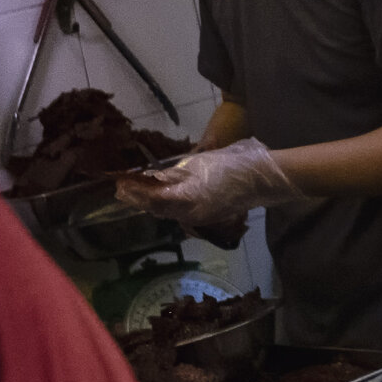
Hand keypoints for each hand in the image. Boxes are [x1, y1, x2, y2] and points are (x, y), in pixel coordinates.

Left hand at [115, 137, 301, 227]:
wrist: (262, 178)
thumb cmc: (232, 165)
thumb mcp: (200, 164)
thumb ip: (176, 174)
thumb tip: (154, 179)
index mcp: (188, 198)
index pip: (153, 198)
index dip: (135, 192)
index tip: (119, 184)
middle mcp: (190, 213)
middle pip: (158, 209)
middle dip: (139, 199)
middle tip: (121, 190)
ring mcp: (200, 217)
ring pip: (169, 212)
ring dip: (151, 204)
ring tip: (136, 194)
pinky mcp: (208, 216)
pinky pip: (181, 212)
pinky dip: (168, 206)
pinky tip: (163, 198)